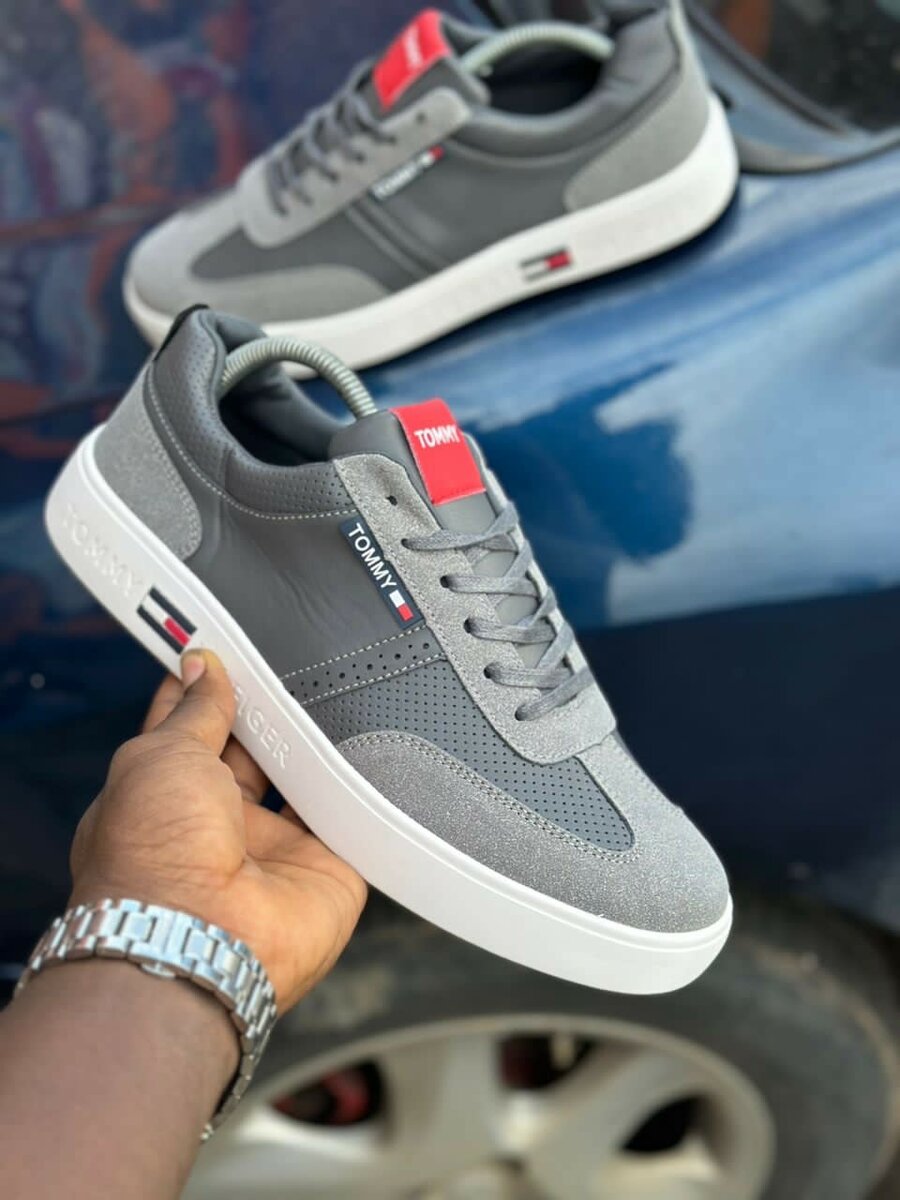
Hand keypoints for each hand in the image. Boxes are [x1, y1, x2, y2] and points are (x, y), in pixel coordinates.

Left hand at [70, 650, 366, 1012]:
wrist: (201, 938)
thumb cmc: (154, 855)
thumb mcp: (161, 755)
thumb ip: (195, 710)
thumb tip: (202, 667)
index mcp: (164, 795)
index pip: (188, 728)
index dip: (204, 687)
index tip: (222, 647)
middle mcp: (217, 823)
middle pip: (252, 752)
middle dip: (265, 713)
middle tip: (285, 666)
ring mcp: (271, 848)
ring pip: (302, 781)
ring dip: (313, 747)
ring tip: (330, 695)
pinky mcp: (325, 868)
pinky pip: (350, 818)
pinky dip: (359, 789)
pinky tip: (368, 747)